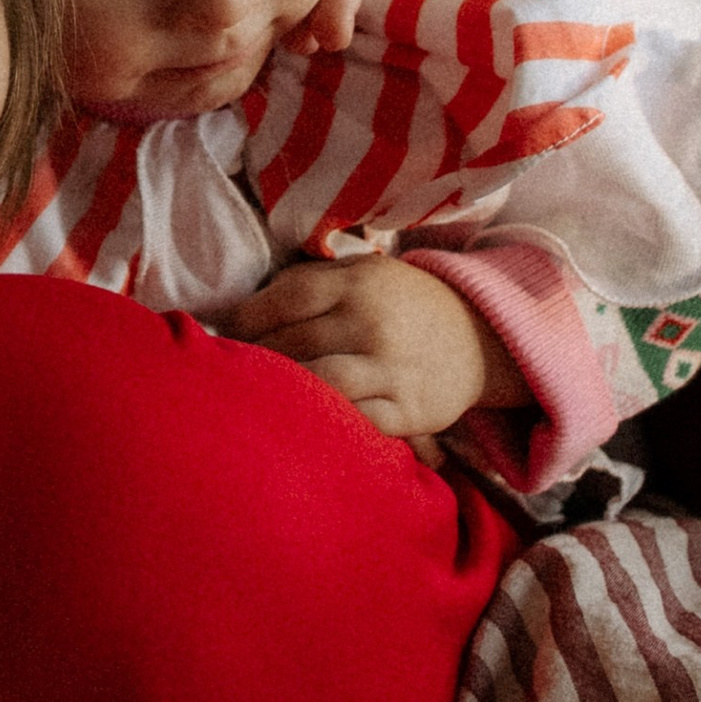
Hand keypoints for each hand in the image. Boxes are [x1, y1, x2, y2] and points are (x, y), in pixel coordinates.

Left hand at [214, 253, 523, 440]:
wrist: (479, 335)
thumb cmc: (401, 302)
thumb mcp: (364, 272)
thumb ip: (311, 282)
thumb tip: (246, 305)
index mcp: (357, 283)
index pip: (287, 298)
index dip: (246, 318)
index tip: (221, 332)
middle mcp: (372, 323)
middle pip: (296, 343)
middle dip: (256, 359)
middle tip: (227, 372)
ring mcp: (392, 369)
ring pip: (323, 384)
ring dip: (283, 394)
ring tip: (256, 402)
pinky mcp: (411, 411)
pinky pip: (361, 424)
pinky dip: (329, 427)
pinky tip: (303, 428)